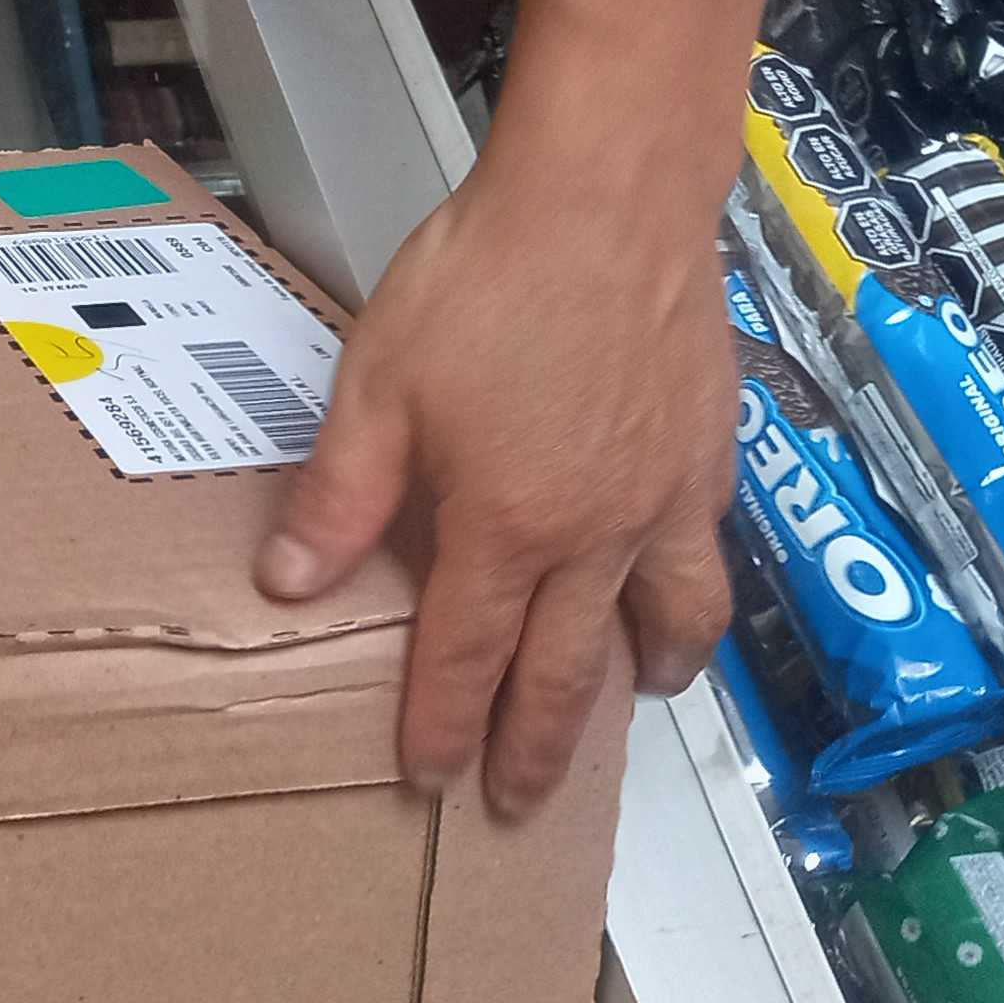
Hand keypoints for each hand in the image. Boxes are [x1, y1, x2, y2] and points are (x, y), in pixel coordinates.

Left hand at [256, 148, 736, 819]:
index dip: (445, 725)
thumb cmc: (487, 277)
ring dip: (645, 677)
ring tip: (631, 699)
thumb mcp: (379, 381)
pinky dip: (693, 594)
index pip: (469, 657)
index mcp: (509, 526)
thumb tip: (291, 586)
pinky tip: (678, 578)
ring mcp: (667, 498)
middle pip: (568, 670)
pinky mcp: (712, 453)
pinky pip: (708, 554)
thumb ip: (341, 494)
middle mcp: (599, 535)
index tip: (431, 778)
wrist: (610, 199)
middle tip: (521, 803)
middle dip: (539, 748)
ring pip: (670, 622)